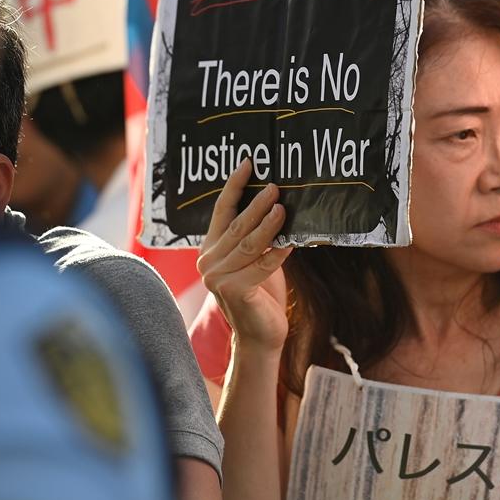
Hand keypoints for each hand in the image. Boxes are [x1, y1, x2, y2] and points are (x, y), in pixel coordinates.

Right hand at [196, 159, 291, 352]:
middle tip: (275, 187)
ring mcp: (217, 277)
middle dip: (257, 204)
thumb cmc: (261, 294)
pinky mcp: (234, 290)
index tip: (248, 163)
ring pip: (249, 243)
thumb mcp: (254, 259)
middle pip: (237, 225)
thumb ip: (254, 236)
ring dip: (268, 225)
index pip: (221, 211)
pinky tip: (291, 243)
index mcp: (210, 248)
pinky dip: (277, 254)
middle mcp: (208, 261)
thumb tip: (276, 201)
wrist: (261, 336)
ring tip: (283, 209)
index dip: (234, 186)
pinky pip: (261, 265)